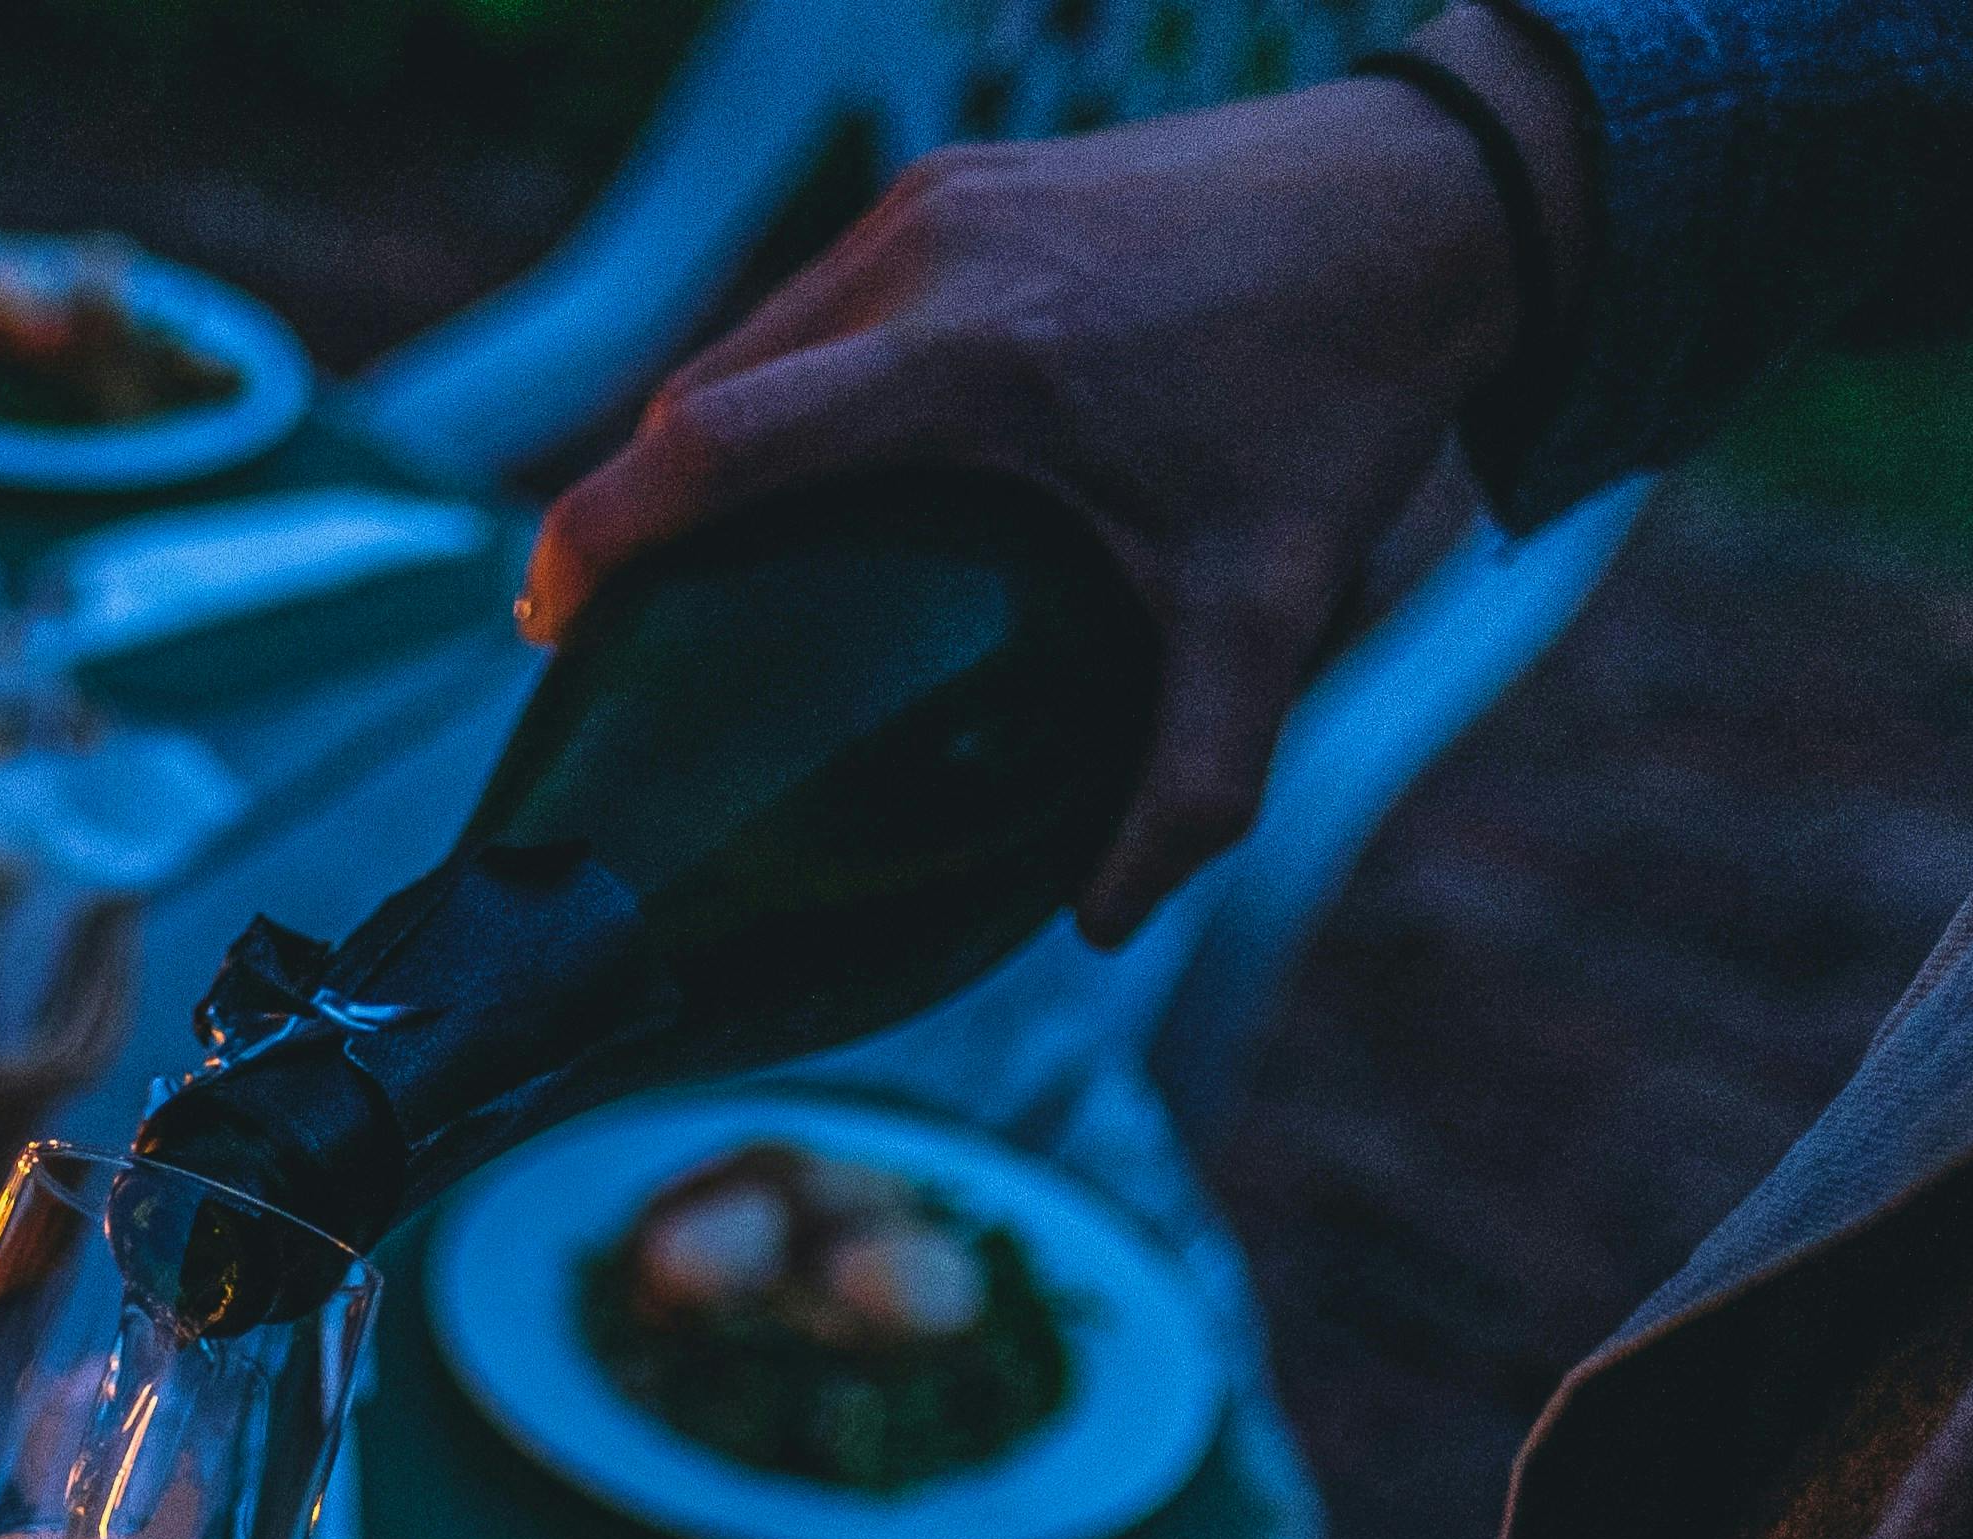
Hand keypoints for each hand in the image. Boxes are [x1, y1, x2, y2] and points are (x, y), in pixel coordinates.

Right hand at [522, 5, 1592, 942]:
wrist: (1432, 196)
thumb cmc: (1341, 398)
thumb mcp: (1275, 607)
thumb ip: (1192, 779)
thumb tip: (1104, 925)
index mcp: (965, 360)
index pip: (713, 444)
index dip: (598, 533)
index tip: (540, 618)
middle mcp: (923, 257)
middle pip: (706, 388)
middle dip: (629, 502)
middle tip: (590, 623)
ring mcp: (939, 203)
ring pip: (757, 331)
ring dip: (703, 438)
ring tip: (682, 553)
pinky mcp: (965, 179)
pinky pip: (823, 292)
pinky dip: (782, 380)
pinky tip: (804, 463)